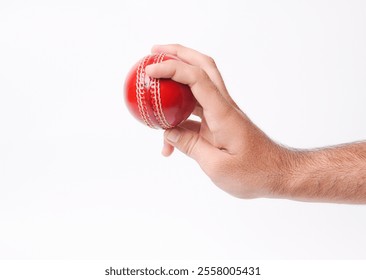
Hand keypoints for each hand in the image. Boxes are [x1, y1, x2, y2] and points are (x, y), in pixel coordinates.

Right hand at [145, 44, 291, 198]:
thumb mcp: (217, 167)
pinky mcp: (220, 122)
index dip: (172, 69)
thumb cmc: (254, 173)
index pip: (197, 78)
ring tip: (154, 79)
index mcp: (223, 114)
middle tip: (154, 52)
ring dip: (177, 77)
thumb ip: (190, 146)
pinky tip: (168, 134)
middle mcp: (223, 106)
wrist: (278, 174)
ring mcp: (221, 113)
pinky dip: (179, 115)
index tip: (150, 70)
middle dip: (177, 54)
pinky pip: (196, 110)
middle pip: (202, 66)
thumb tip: (168, 132)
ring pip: (198, 84)